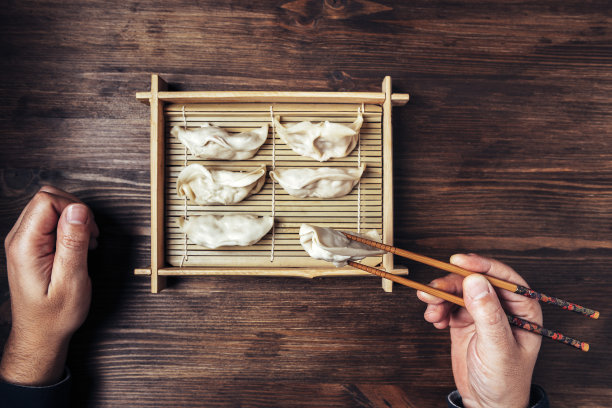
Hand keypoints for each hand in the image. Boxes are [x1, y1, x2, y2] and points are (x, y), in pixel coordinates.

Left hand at [1, 186, 98, 385]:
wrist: (40, 333)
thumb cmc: (55, 314)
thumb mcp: (72, 280)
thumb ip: (73, 242)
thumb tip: (78, 209)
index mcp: (26, 245)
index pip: (47, 200)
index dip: (73, 209)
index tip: (87, 232)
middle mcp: (19, 239)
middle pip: (46, 197)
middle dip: (75, 210)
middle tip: (89, 236)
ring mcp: (23, 240)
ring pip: (49, 205)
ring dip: (73, 217)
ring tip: (85, 242)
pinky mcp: (31, 244)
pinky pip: (49, 219)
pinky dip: (68, 225)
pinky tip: (78, 244)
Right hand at [417, 254, 541, 407]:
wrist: (487, 405)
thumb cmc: (504, 382)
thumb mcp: (497, 347)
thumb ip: (487, 313)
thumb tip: (475, 280)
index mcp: (523, 309)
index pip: (503, 278)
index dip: (480, 265)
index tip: (458, 261)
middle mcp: (502, 307)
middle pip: (474, 281)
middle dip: (451, 284)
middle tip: (433, 290)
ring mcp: (482, 313)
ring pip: (457, 291)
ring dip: (440, 297)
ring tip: (432, 311)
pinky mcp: (464, 321)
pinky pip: (447, 305)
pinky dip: (436, 309)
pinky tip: (434, 320)